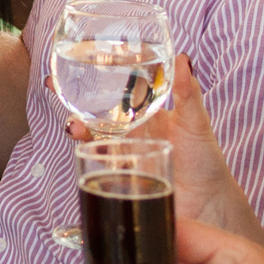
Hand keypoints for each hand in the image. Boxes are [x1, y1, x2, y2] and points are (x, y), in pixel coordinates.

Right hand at [63, 56, 242, 230]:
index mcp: (149, 112)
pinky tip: (84, 150)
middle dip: (72, 98)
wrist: (209, 205)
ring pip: (93, 135)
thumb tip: (185, 58)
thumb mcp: (197, 121)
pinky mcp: (121, 175)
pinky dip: (87, 154)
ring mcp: (125, 152)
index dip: (97, 76)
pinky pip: (98, 162)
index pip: (118, 88)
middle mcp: (133, 130)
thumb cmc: (206, 160)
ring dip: (78, 128)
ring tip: (73, 126)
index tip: (76, 60)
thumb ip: (188, 92)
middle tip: (54, 85)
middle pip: (96, 110)